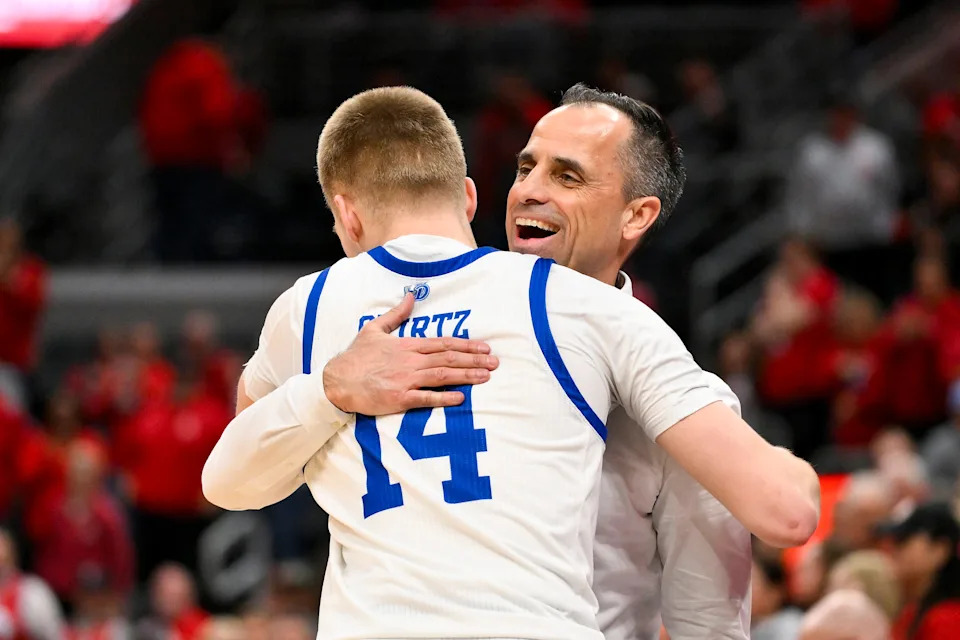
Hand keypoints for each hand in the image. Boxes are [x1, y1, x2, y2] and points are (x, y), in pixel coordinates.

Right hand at [323, 293, 498, 413]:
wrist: (337, 381)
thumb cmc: (355, 357)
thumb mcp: (374, 329)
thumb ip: (396, 314)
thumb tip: (411, 296)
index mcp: (407, 344)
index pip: (443, 343)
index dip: (466, 345)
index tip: (484, 348)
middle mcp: (410, 361)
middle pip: (448, 358)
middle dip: (474, 360)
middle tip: (495, 362)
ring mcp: (405, 380)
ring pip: (442, 375)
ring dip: (466, 375)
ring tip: (486, 377)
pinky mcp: (399, 398)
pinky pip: (426, 397)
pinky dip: (444, 397)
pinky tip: (460, 397)